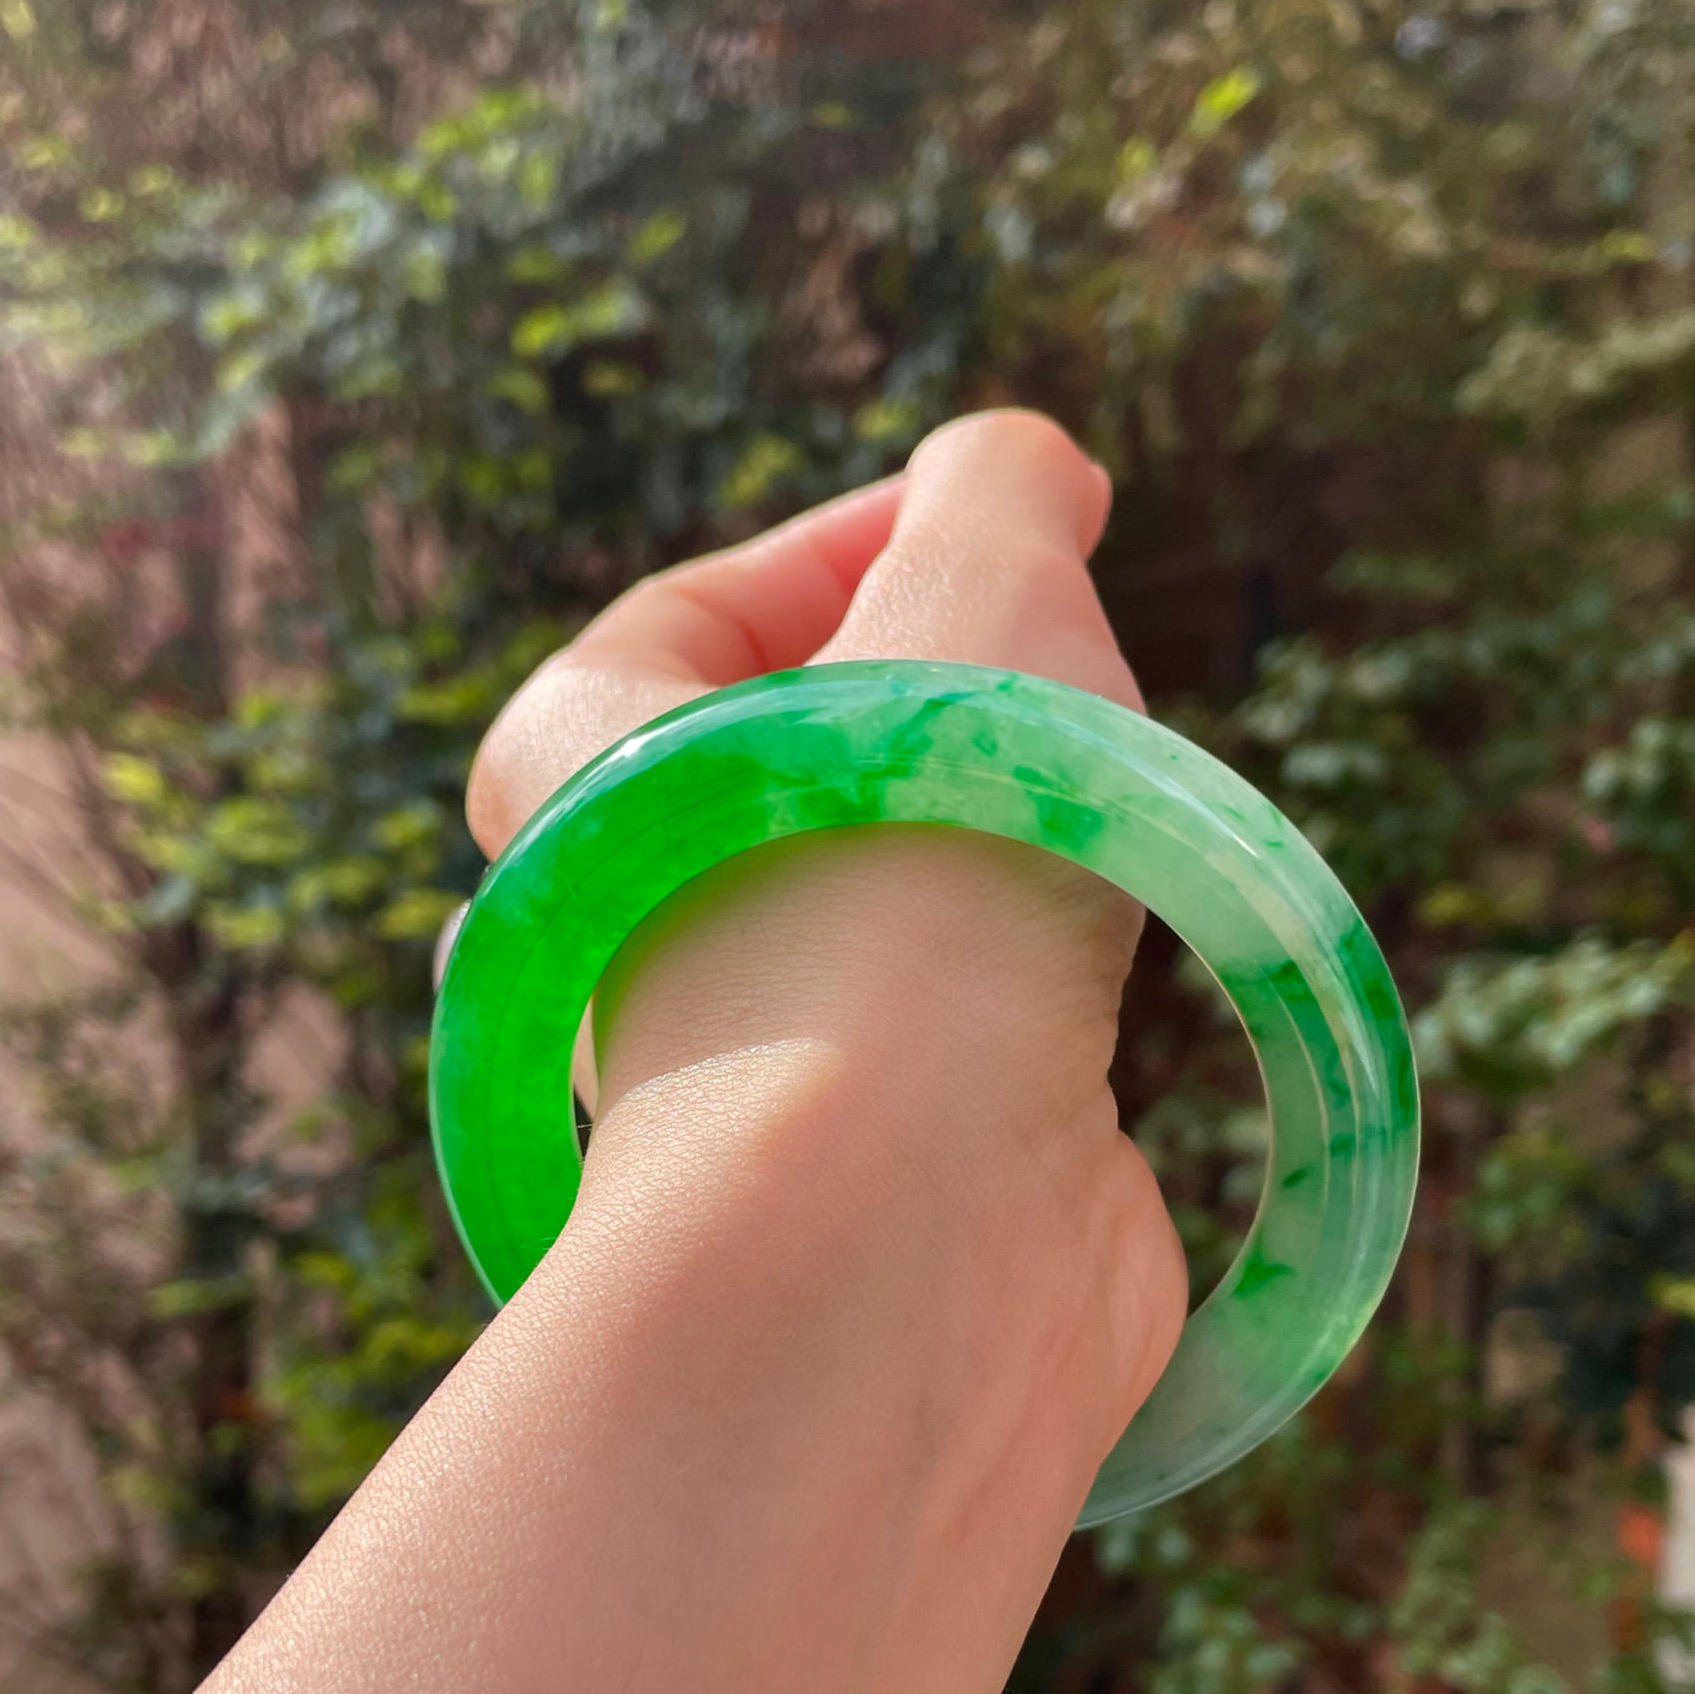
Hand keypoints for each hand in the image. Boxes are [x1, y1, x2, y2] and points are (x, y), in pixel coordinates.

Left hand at [468, 405, 1183, 1497]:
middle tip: (1059, 682)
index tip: (995, 527)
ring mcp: (753, 1085)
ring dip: (990, 861)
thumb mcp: (971, 591)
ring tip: (1093, 828)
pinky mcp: (871, 1192)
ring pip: (865, 928)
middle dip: (927, 715)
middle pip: (777, 782)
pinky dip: (1039, 1006)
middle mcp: (634, 940)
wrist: (916, 1218)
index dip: (841, 549)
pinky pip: (952, 1062)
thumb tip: (1025, 474)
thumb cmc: (907, 879)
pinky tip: (1111, 982)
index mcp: (583, 779)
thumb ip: (996, 494)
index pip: (685, 623)